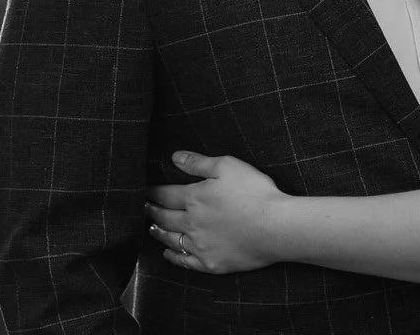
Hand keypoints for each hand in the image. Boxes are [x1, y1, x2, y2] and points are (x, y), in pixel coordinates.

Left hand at [146, 151, 286, 273]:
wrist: (275, 227)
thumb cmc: (255, 193)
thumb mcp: (228, 166)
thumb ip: (198, 162)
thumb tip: (175, 157)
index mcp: (194, 198)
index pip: (166, 194)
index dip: (154, 191)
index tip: (145, 190)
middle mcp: (191, 223)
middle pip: (164, 217)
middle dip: (152, 211)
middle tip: (144, 208)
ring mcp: (200, 246)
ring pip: (171, 240)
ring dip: (159, 233)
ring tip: (152, 228)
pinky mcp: (211, 263)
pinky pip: (185, 262)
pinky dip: (173, 258)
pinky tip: (168, 254)